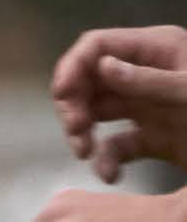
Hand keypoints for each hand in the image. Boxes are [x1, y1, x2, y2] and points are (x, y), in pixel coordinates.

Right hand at [50, 24, 186, 176]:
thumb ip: (150, 80)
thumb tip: (102, 68)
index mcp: (160, 51)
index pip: (98, 46)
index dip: (73, 67)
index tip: (62, 95)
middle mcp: (149, 76)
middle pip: (90, 81)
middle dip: (73, 105)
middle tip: (75, 131)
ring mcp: (152, 108)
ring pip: (98, 114)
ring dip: (83, 133)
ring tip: (84, 151)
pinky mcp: (157, 139)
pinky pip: (119, 146)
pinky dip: (107, 161)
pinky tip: (111, 175)